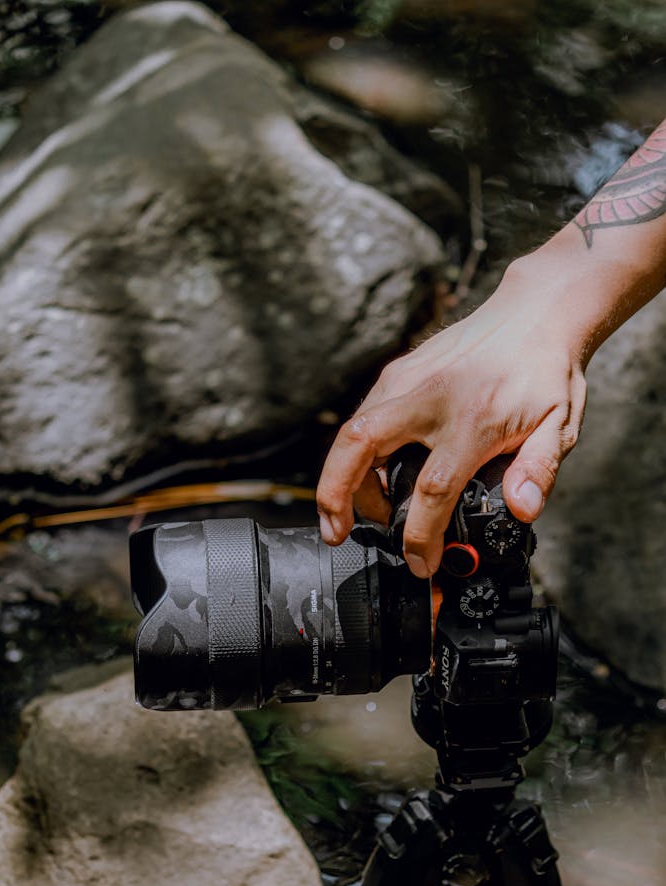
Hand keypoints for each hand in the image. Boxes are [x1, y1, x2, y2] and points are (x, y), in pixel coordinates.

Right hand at [316, 255, 587, 576]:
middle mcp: (429, 398)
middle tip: (335, 532)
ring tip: (364, 512)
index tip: (421, 563)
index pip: (432, 488)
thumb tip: (522, 510)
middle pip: (360, 447)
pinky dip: (359, 453)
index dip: (420, 535)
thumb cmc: (545, 371)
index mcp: (473, 419)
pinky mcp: (397, 373)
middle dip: (336, 495)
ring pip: (352, 432)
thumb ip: (540, 469)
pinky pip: (364, 418)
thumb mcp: (560, 424)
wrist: (535, 312)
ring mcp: (406, 380)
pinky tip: (376, 476)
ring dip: (344, 478)